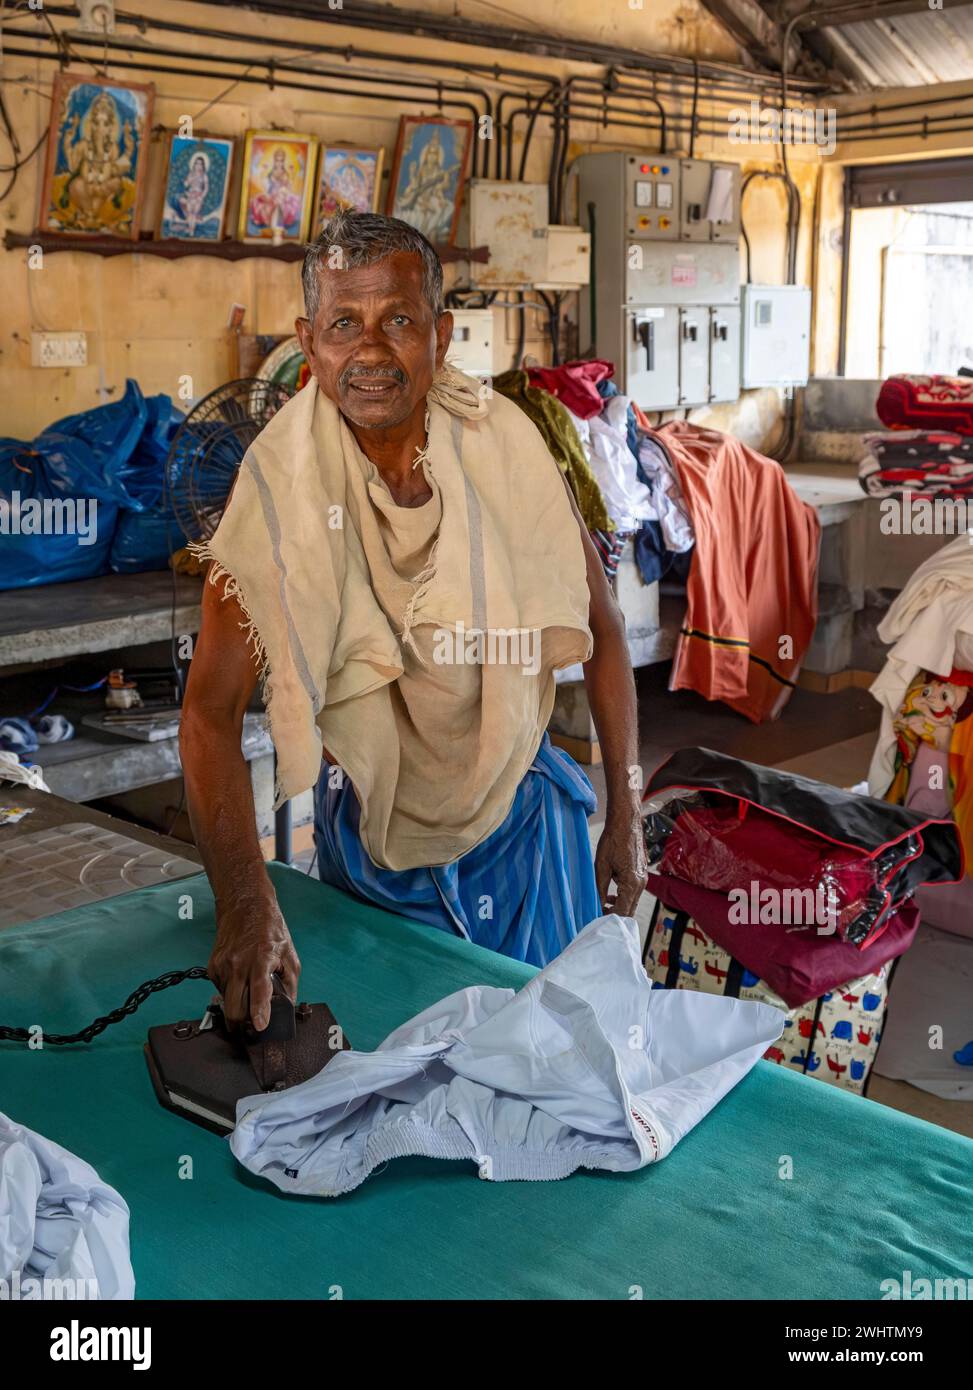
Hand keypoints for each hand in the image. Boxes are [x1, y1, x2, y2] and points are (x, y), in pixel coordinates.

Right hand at [208, 886, 300, 1030]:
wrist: (244, 906)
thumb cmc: (269, 928)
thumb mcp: (289, 953)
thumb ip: (290, 981)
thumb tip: (287, 1005)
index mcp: (262, 959)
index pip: (259, 990)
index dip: (259, 1011)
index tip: (259, 1026)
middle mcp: (239, 963)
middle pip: (234, 1007)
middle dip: (241, 1023)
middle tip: (249, 1028)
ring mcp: (223, 966)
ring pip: (227, 1001)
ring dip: (237, 1005)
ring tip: (248, 991)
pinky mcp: (213, 967)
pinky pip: (221, 990)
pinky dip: (230, 991)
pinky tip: (239, 979)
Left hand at [595, 804, 647, 916]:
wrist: (626, 822)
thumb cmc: (613, 841)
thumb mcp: (601, 867)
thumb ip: (600, 889)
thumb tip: (597, 905)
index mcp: (632, 883)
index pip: (622, 912)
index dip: (608, 917)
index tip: (596, 917)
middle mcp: (641, 883)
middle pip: (629, 910)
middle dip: (614, 914)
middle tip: (598, 913)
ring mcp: (643, 878)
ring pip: (632, 901)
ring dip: (619, 905)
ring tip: (603, 902)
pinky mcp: (642, 873)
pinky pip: (634, 892)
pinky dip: (623, 896)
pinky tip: (611, 893)